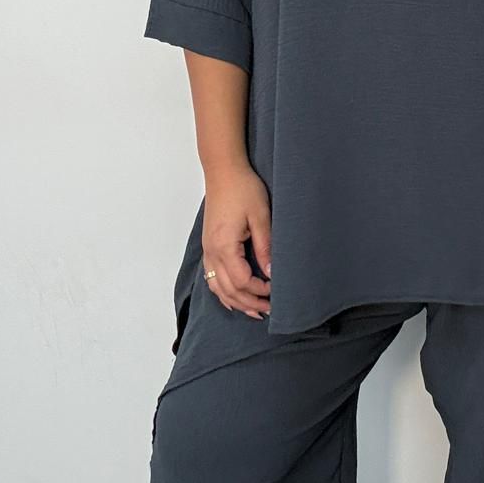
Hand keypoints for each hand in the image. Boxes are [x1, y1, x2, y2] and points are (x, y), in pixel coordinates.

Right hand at [200, 163, 272, 318]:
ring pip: (217, 287)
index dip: (259, 291)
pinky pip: (212, 277)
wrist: (224, 171)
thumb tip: (272, 273)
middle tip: (270, 309)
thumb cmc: (243, 189)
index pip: (241, 281)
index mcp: (224, 246)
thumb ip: (265, 247)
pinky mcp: (208, 245)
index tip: (276, 290)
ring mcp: (207, 250)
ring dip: (236, 301)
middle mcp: (211, 252)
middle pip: (228, 290)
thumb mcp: (261, 217)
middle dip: (249, 302)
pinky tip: (234, 299)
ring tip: (255, 310)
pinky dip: (223, 292)